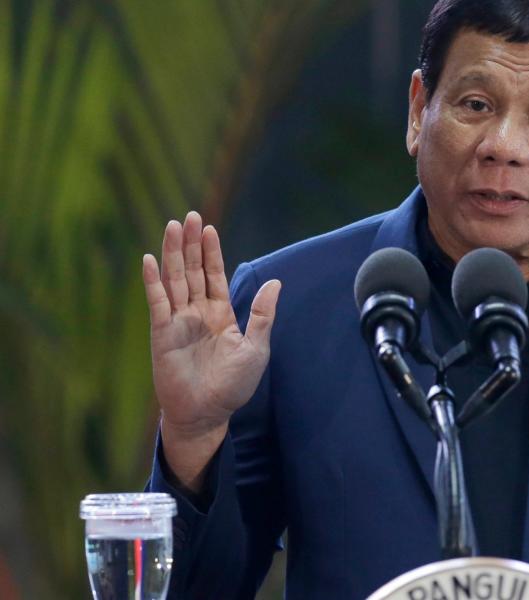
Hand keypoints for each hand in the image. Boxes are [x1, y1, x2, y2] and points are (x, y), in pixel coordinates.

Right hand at [142, 212, 279, 489]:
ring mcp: (178, 321)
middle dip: (191, 244)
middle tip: (190, 216)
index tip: (209, 228)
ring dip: (172, 254)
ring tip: (173, 227)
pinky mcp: (162, 332)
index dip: (211, 253)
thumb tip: (276, 282)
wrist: (208, 414)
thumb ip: (263, 314)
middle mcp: (197, 314)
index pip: (214, 276)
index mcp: (220, 315)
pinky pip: (157, 302)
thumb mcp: (256, 347)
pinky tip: (149, 259)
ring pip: (175, 280)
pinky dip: (153, 281)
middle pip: (192, 271)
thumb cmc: (233, 386)